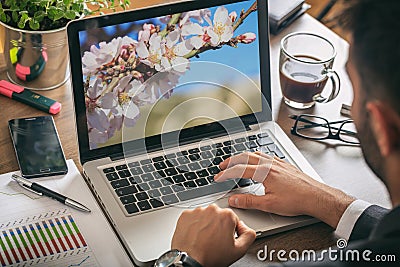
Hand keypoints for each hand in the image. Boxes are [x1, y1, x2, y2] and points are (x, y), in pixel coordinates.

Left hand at [171, 204, 255, 266]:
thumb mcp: (239, 250)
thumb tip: (247, 229)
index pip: (233, 220)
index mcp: (227, 215)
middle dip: (218, 227)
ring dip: (206, 225)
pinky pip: (193, 217)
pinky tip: (195, 235)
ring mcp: (197, 211)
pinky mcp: (186, 215)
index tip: (225, 239)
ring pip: (206, 216)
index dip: (231, 231)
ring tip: (204, 239)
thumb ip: (249, 235)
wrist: (189, 261)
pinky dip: (194, 225)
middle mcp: (212, 210)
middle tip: (215, 241)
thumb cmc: (210, 256)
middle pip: (219, 216)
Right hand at [214, 152, 354, 227]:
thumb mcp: (269, 204)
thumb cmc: (297, 200)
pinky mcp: (285, 165)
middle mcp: (270, 164)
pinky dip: (257, 156)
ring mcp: (278, 162)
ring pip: (256, 154)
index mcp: (264, 172)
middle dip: (231, 161)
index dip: (226, 173)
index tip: (218, 177)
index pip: (239, 170)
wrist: (317, 196)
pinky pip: (267, 155)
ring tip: (236, 161)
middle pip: (245, 157)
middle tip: (222, 165)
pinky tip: (258, 161)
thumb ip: (248, 201)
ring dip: (243, 156)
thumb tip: (234, 200)